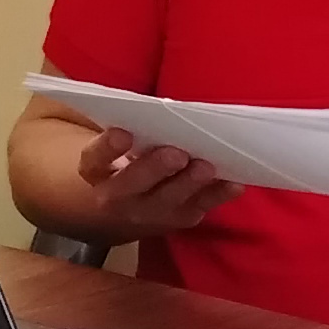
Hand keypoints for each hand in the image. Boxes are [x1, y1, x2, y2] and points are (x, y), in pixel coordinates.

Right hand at [71, 122, 240, 238]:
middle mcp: (116, 198)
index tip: (123, 133)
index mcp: (95, 171)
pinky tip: (235, 183)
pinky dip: (217, 196)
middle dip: (155, 170)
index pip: (94, 159)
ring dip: (189, 184)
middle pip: (132, 185)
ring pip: (168, 201)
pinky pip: (197, 208)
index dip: (107, 147)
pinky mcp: (176, 220)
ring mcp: (147, 214)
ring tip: (206, 167)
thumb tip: (159, 107)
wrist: (120, 214)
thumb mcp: (112, 148)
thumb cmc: (121, 163)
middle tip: (176, 154)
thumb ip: (128, 128)